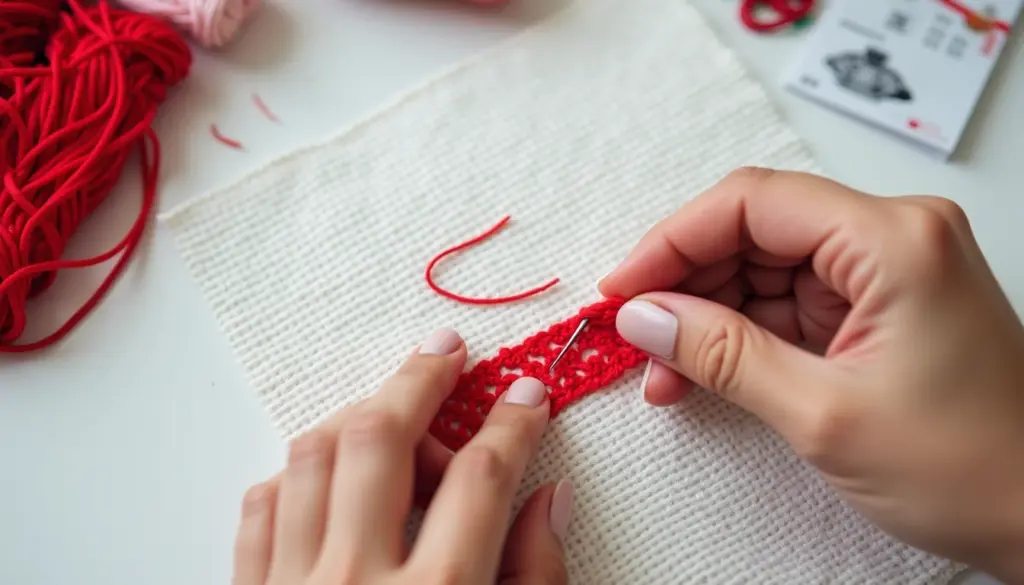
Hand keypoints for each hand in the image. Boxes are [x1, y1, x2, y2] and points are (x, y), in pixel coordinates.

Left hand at [232, 329, 572, 584]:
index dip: (510, 426)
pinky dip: (298, 474)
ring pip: (312, 457)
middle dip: (418, 382)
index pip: (481, 478)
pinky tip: (333, 475)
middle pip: (380, 440)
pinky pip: (262, 505)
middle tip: (446, 353)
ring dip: (357, 418)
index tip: (525, 397)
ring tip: (392, 412)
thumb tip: (548, 498)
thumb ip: (535, 576)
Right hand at [601, 168, 1023, 582]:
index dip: (672, 240)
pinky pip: (787, 303)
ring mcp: (886, 272)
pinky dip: (740, 337)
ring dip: (706, 317)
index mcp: (893, 240)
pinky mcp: (878, 307)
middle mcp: (892, 238)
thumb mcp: (823, 415)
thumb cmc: (972, 469)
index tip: (622, 288)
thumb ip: (723, 356)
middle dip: (685, 283)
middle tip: (634, 333)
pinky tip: (700, 374)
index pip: (752, 201)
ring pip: (763, 268)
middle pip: (754, 230)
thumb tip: (644, 316)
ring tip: (663, 371)